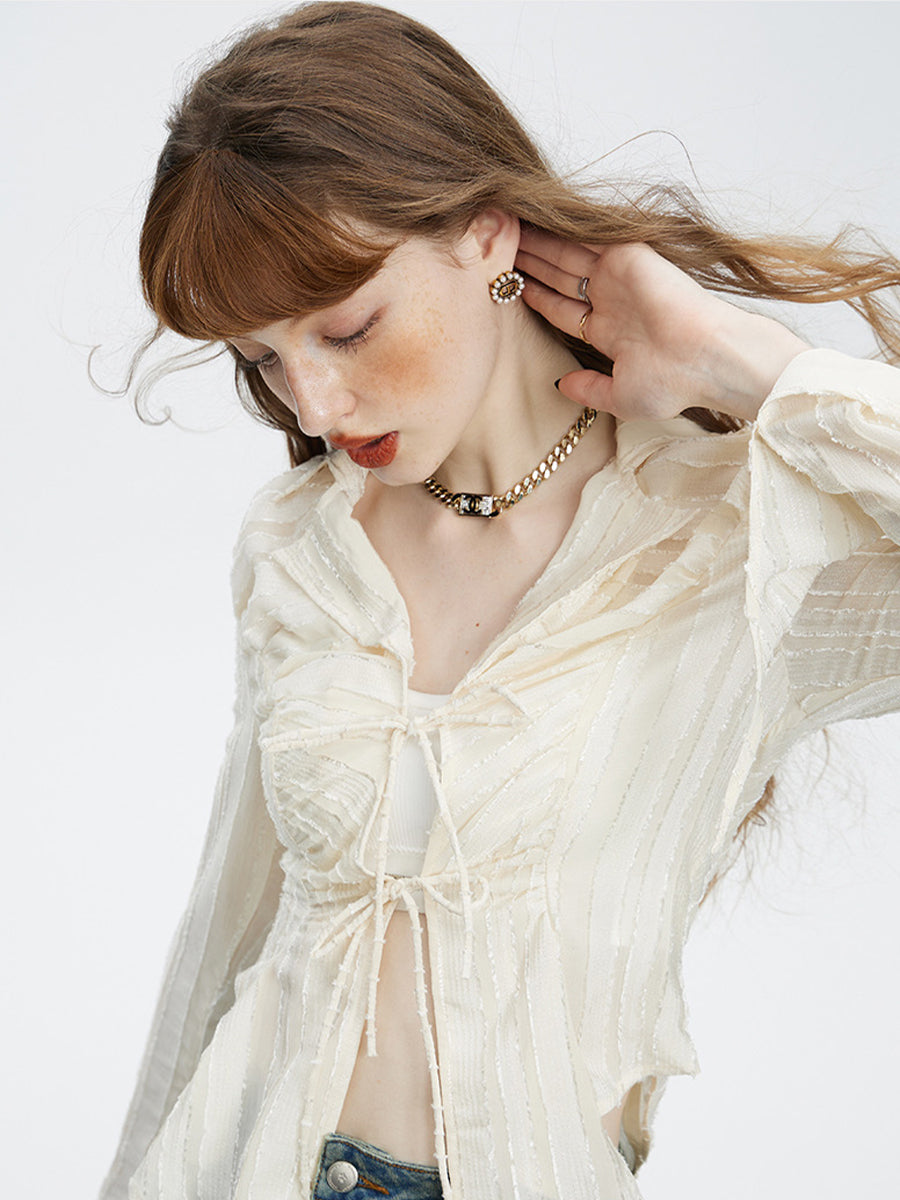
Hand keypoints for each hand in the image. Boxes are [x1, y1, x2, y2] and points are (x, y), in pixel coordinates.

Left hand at [515, 228, 809, 422]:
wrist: (706, 360)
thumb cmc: (672, 385)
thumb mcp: (620, 396)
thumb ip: (587, 389)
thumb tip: (559, 385)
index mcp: (609, 331)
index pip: (560, 307)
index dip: (533, 296)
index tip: (504, 287)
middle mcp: (611, 299)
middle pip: (559, 274)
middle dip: (528, 261)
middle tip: (495, 245)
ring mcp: (620, 275)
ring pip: (567, 252)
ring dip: (537, 240)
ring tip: (503, 224)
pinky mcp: (629, 254)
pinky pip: (587, 235)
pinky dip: (561, 226)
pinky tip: (531, 217)